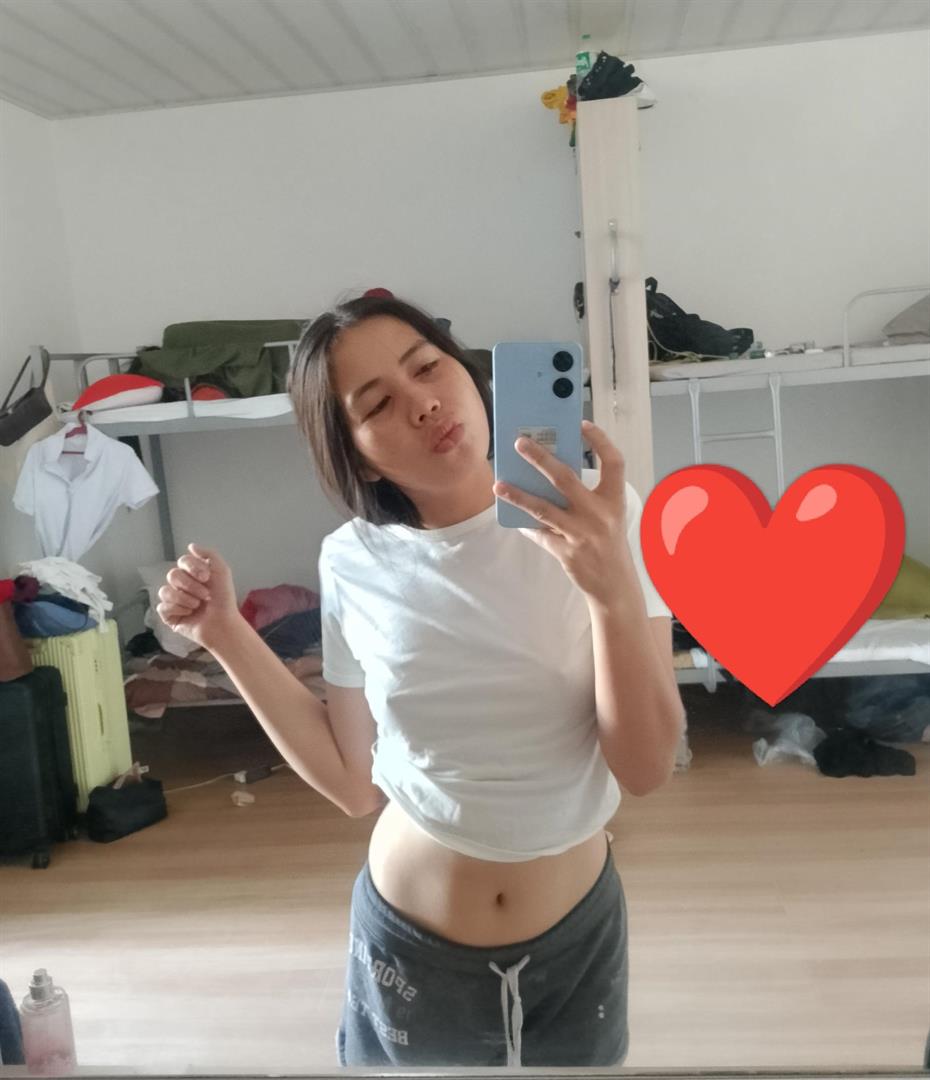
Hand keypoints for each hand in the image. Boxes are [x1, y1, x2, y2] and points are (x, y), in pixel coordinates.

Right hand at [155, 543, 240, 650]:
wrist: (223, 623)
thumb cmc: (224, 599)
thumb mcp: (222, 571)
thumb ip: (210, 554)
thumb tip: (191, 546)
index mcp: (192, 574)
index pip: (183, 561)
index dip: (193, 567)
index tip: (206, 577)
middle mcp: (181, 585)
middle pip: (173, 575)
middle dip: (191, 585)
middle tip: (205, 595)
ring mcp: (173, 600)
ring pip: (166, 591)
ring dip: (185, 598)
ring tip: (198, 606)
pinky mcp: (168, 615)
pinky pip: (163, 606)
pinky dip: (178, 609)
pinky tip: (188, 614)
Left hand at [493, 420, 632, 606]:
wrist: (614, 584)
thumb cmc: (608, 542)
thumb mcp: (607, 516)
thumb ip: (585, 496)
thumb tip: (547, 473)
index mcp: (614, 501)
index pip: (613, 463)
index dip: (600, 441)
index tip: (582, 423)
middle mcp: (599, 515)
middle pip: (565, 479)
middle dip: (540, 458)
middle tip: (519, 443)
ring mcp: (582, 535)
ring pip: (543, 509)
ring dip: (517, 495)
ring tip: (498, 485)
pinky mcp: (566, 552)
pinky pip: (539, 534)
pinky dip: (525, 524)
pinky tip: (511, 516)